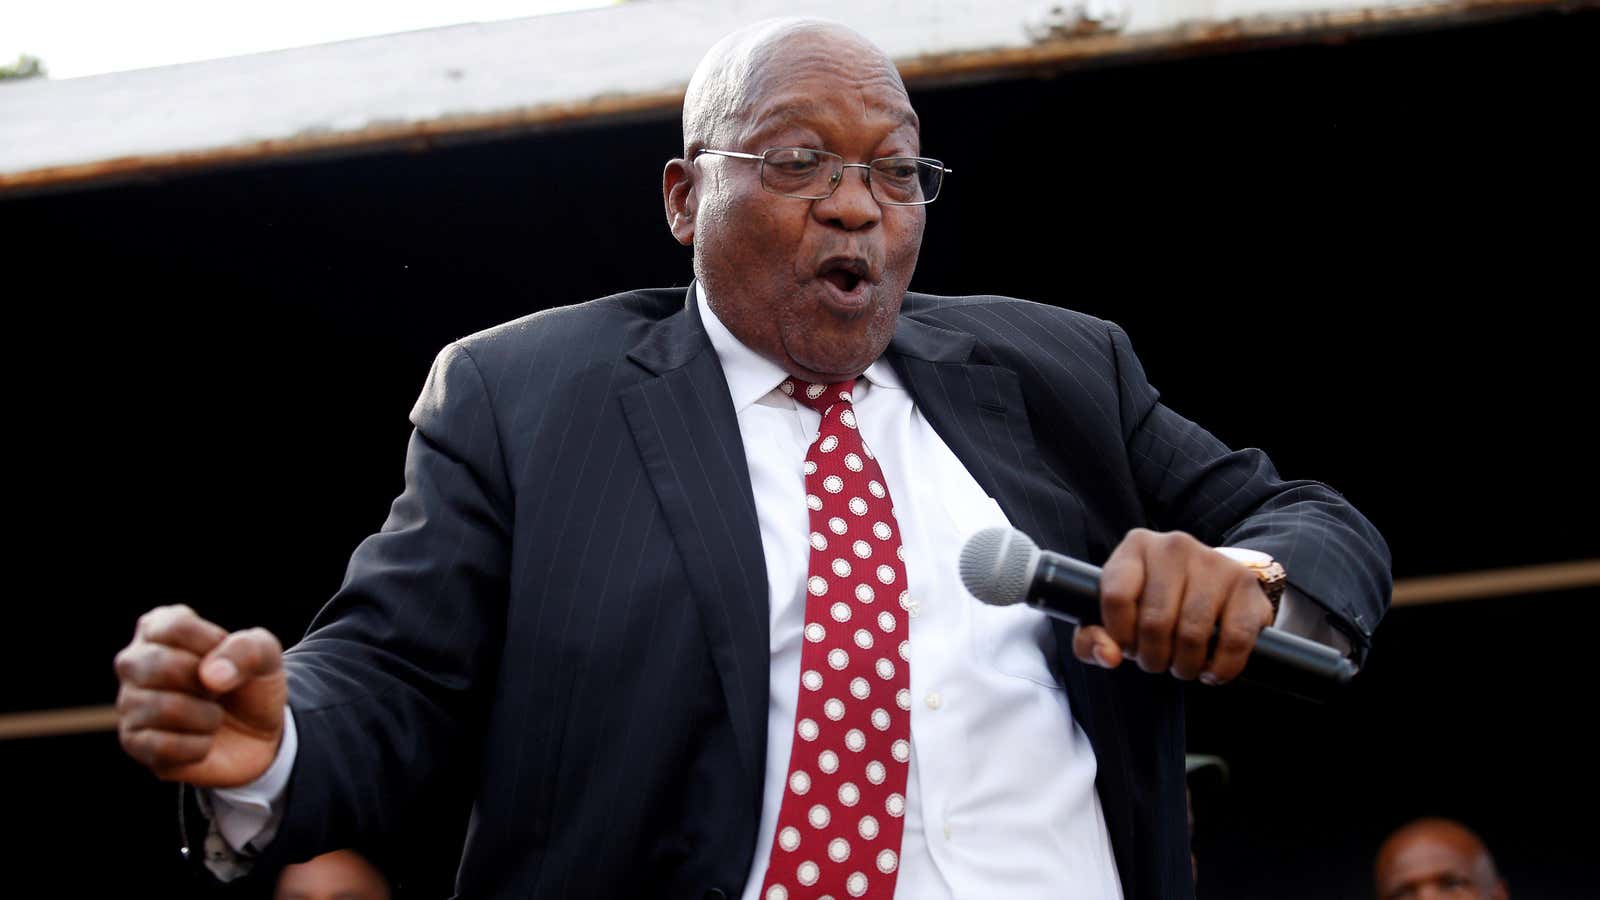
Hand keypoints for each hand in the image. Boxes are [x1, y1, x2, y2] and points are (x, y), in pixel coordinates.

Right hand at [114, 605, 286, 786]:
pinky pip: (162, 746)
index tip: (229, 657)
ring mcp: (129, 703)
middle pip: (160, 665)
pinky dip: (198, 746)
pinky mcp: (134, 743)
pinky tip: (204, 741)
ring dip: (207, 717)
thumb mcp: (265, 657)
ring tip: (213, 717)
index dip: (213, 645)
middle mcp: (135, 662)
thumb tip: (210, 676)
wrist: (257, 736)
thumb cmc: (250, 685)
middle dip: (206, 684)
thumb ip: (247, 650)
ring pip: (163, 708)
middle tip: (219, 692)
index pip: (175, 627)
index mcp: (159, 628)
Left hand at [1071, 529, 1273, 684]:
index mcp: (1136, 546)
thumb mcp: (1112, 617)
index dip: (1119, 634)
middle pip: (1154, 621)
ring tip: (1181, 666)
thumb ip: (1092, 639)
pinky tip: (1210, 671)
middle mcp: (1175, 546)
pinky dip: (1220, 668)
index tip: (1127, 645)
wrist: (1210, 589)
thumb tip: (1108, 656)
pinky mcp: (1246, 585)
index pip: (1116, 596)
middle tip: (1156, 662)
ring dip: (1184, 666)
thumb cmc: (1151, 605)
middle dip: (1152, 657)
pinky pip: (1234, 639)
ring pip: (1193, 633)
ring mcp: (1214, 562)